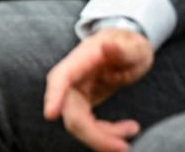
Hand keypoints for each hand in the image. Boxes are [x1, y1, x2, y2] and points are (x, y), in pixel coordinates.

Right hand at [42, 29, 153, 150]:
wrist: (126, 48)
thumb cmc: (130, 44)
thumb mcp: (134, 46)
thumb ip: (123, 49)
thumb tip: (107, 46)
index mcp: (82, 59)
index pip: (61, 77)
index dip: (54, 96)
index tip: (50, 114)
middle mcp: (73, 78)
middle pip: (71, 112)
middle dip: (94, 135)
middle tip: (123, 148)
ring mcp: (75, 92)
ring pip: (78, 124)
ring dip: (102, 138)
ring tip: (132, 130)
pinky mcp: (82, 104)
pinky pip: (88, 126)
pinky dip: (106, 134)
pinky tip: (128, 128)